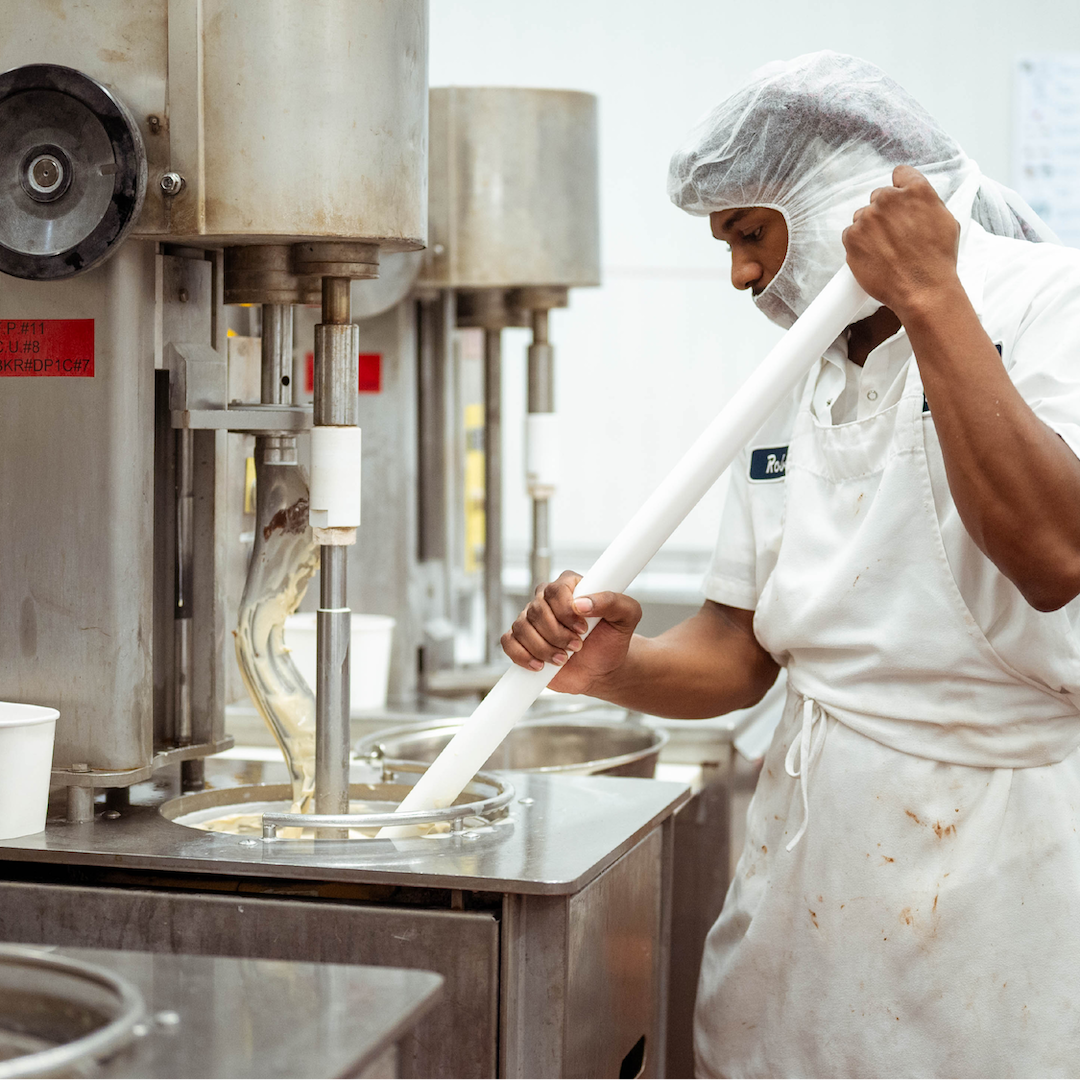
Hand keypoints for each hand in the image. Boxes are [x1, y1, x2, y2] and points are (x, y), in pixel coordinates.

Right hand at [501, 570, 642, 694]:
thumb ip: (612, 601)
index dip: (566, 611)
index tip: (583, 629)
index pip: (555, 590)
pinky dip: (522, 656)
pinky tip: (540, 665)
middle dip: (557, 634)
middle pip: (536, 610)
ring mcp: (531, 619)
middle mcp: (546, 599)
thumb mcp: (626, 617)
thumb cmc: (613, 640)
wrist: (603, 668)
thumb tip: (582, 603)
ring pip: (522, 628)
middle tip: (576, 647)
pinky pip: (508, 642)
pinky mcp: (521, 640)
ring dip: (544, 648)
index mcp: (570, 585)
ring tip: (564, 659)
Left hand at [842, 165, 961, 320]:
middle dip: (885, 212)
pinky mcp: (851, 238)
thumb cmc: (937, 260)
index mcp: (916, 190)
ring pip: (862, 216)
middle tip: (895, 235)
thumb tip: (914, 196)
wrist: (922, 291)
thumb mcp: (945, 220)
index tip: (900, 203)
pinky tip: (874, 256)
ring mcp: (867, 218)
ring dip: (870, 228)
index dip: (901, 189)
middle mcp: (889, 199)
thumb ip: (926, 202)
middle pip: (879, 196)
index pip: (900, 174)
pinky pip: (850, 234)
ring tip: (886, 250)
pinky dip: (858, 244)